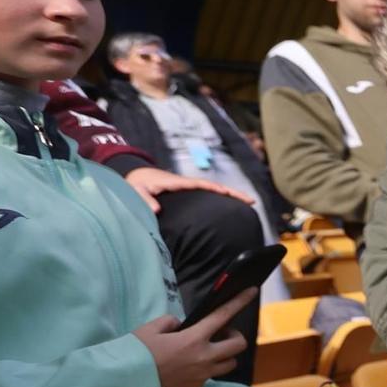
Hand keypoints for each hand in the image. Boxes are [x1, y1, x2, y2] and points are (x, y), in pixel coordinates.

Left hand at [124, 166, 252, 214]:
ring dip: (231, 196)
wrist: (136, 176)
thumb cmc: (135, 184)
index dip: (213, 188)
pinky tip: (231, 206)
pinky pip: (209, 195)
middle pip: (214, 187)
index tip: (226, 193)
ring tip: (249, 204)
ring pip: (214, 191)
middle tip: (251, 201)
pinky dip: (223, 198)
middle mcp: (187, 184)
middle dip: (232, 193)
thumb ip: (144, 200)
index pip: (199, 184)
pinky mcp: (190, 193)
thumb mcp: (136, 191)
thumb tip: (156, 210)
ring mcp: (190, 188)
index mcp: (176, 183)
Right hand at [131, 288, 254, 386]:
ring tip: (208, 351)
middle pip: (239, 345)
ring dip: (225, 355)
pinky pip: (212, 376)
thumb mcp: (150, 330)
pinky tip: (190, 365)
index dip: (239, 301)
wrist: (126, 385)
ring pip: (230, 363)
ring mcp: (202, 374)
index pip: (223, 315)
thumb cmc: (136, 354)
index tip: (252, 291)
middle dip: (234, 337)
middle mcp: (204, 357)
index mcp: (194, 338)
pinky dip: (208, 368)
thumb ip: (169, 322)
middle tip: (221, 334)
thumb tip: (179, 325)